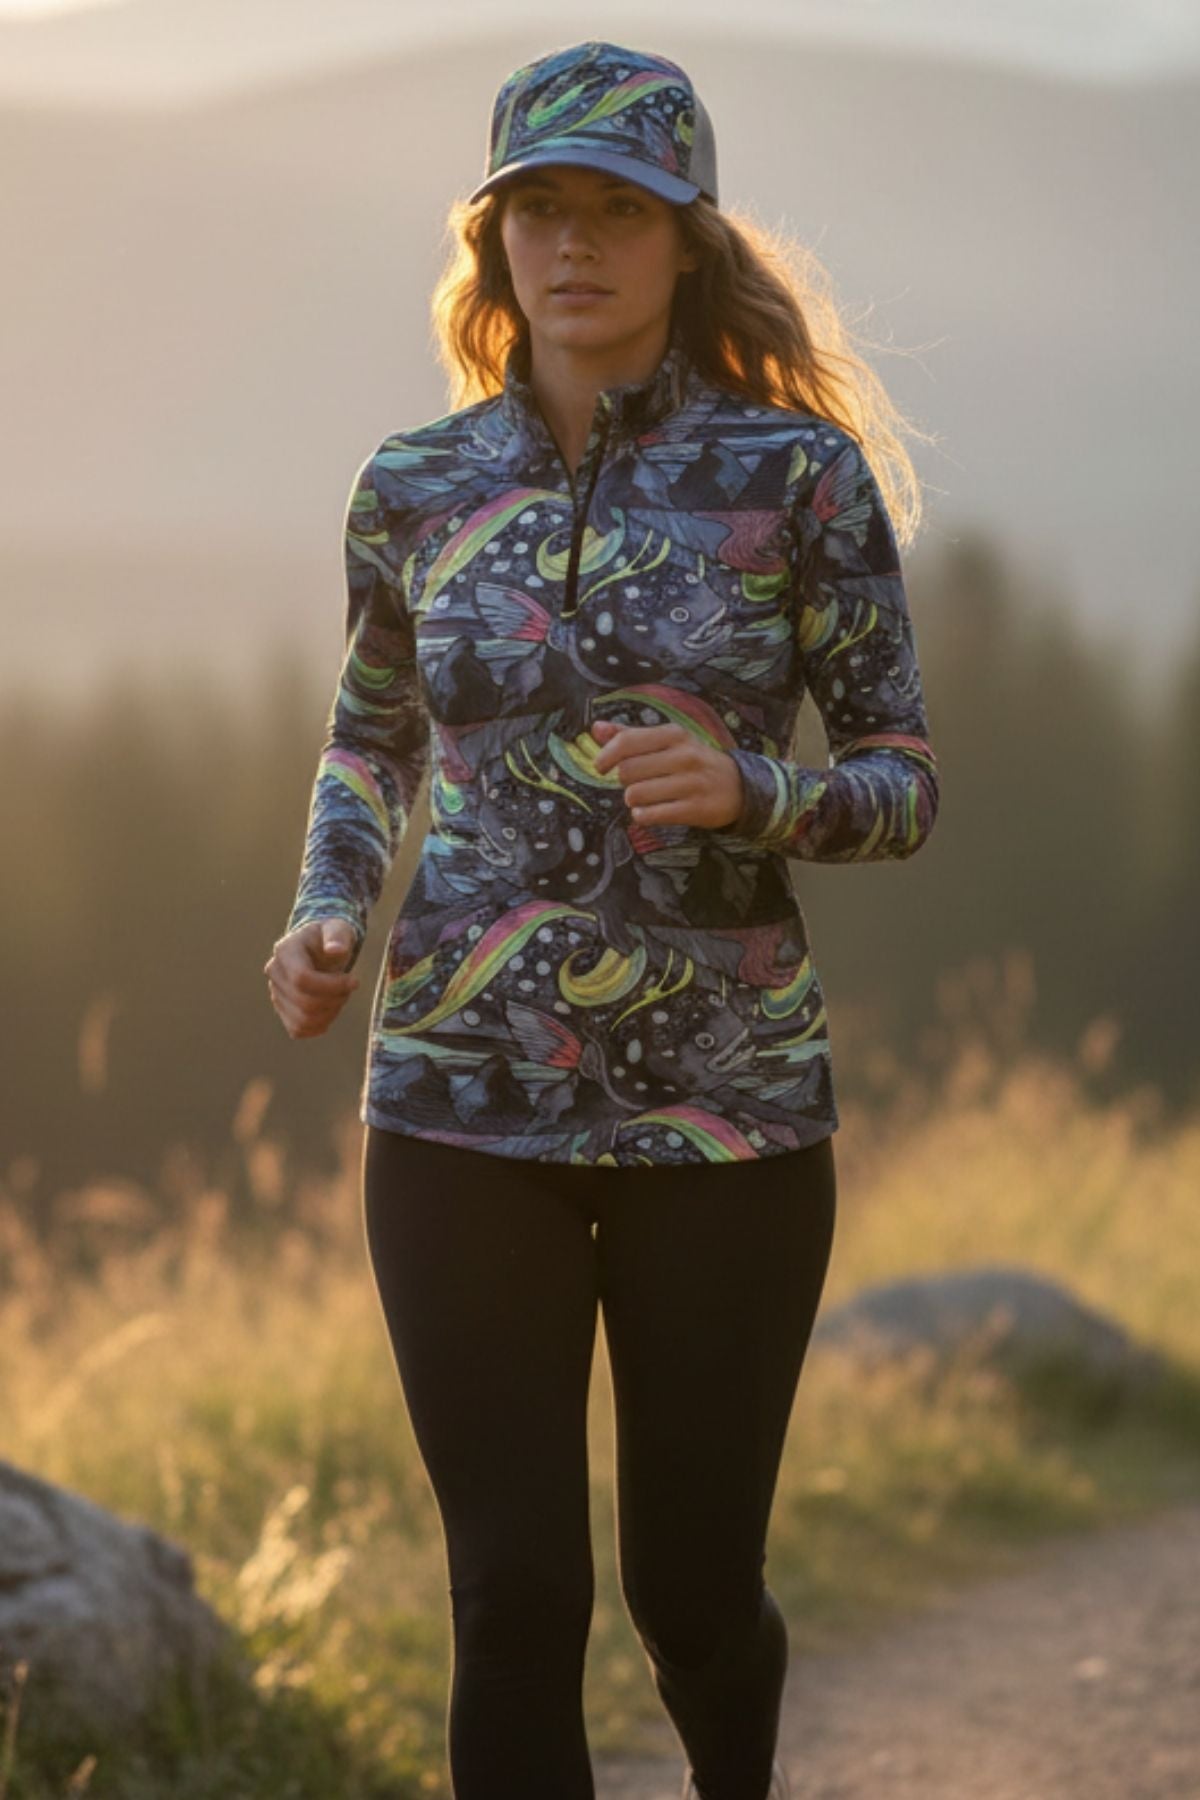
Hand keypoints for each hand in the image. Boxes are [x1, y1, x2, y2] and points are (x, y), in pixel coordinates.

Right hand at [264, 918, 359, 1038]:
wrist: (319, 948)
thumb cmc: (331, 937)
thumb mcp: (338, 929)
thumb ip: (338, 936)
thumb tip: (336, 950)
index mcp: (285, 950)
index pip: (302, 979)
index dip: (332, 986)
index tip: (355, 981)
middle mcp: (274, 972)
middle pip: (304, 1003)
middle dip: (335, 1000)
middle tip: (349, 989)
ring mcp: (276, 993)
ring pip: (302, 1020)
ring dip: (330, 1014)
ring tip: (340, 998)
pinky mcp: (282, 1009)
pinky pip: (298, 1030)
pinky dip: (320, 1025)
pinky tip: (331, 1009)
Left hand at [590, 718, 744, 829]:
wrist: (738, 786)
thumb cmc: (692, 761)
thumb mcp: (667, 742)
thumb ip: (631, 735)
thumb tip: (596, 728)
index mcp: (674, 734)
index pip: (626, 741)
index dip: (605, 756)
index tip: (601, 767)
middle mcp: (684, 756)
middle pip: (626, 771)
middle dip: (624, 781)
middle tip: (636, 783)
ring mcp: (692, 783)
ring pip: (636, 795)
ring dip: (633, 801)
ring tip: (645, 798)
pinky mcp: (695, 809)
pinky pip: (651, 815)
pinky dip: (643, 816)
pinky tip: (649, 812)